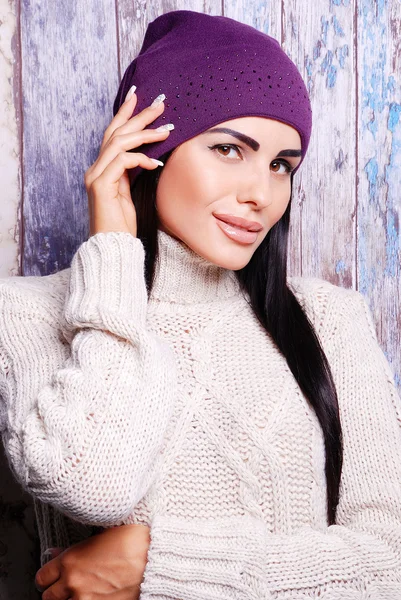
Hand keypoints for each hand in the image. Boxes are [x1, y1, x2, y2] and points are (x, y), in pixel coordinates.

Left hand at [35, 523, 150, 599]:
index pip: (42, 577)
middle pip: (47, 598)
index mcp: (70, 561)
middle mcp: (73, 583)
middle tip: (65, 586)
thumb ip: (73, 549)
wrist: (154, 558)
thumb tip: (55, 554)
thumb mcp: (99, 536)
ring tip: (81, 592)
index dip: (48, 576)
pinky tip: (95, 596)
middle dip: (55, 592)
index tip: (54, 575)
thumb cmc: (131, 541)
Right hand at [84, 88, 172, 236]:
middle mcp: (96, 168)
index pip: (113, 134)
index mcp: (103, 168)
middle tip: (160, 104)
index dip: (125, 114)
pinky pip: (122, 161)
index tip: (139, 97)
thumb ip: (133, 172)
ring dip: (145, 134)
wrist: (113, 245)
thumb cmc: (123, 224)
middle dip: (138, 115)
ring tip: (166, 131)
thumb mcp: (131, 192)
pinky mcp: (101, 185)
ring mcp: (96, 176)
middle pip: (116, 132)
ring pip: (119, 143)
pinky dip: (141, 159)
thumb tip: (149, 155)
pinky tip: (156, 163)